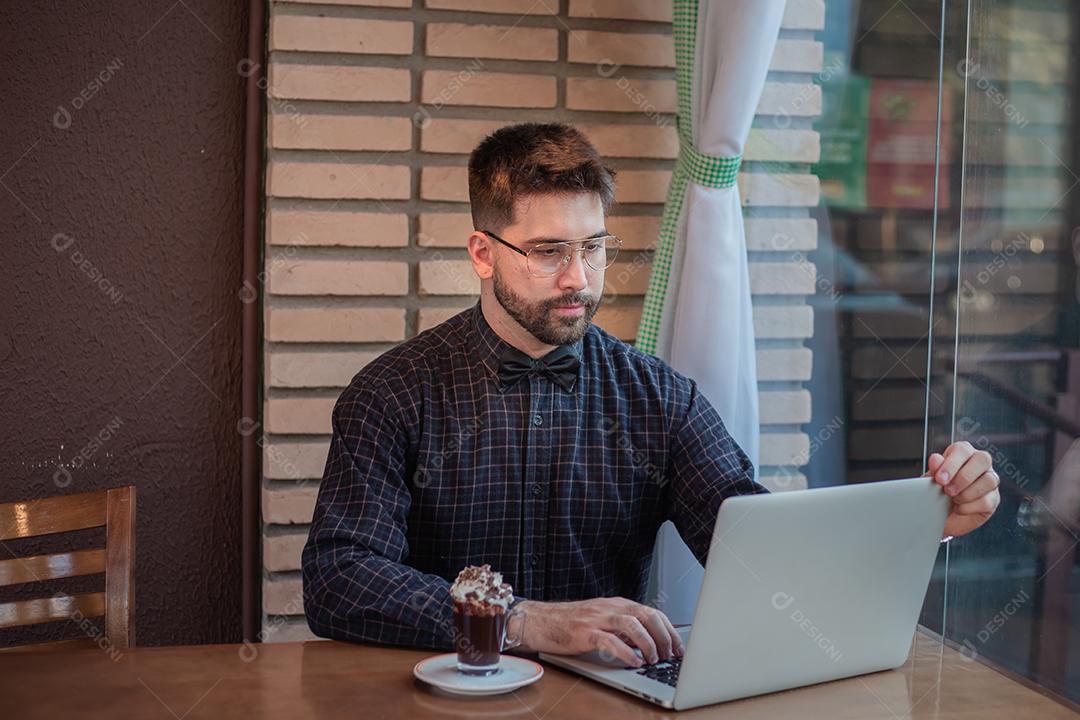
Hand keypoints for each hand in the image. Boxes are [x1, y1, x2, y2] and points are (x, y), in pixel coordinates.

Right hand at [514, 597, 682, 666]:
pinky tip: (634, 662)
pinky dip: (626, 652)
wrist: (538, 620)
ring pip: (632, 624)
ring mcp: (596, 618)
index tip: (679, 646)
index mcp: (616, 604)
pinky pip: (610, 640)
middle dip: (664, 636)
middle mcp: (609, 607)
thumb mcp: (601, 621)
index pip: (651, 612)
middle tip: (671, 655)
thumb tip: (648, 643)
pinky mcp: (584, 632)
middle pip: (647, 615)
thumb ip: (622, 629)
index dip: (669, 629)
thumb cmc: (568, 623)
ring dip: (648, 643)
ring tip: (654, 659)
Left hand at [925, 441, 1000, 537]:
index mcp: (963, 453)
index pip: (963, 449)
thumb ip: (935, 469)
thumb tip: (936, 459)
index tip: (940, 479)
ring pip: (989, 480)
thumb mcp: (931, 480)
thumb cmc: (937, 491)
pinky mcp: (994, 498)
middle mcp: (980, 463)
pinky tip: (959, 508)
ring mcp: (990, 480)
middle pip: (982, 459)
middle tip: (948, 491)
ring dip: (967, 493)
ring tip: (953, 499)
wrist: (941, 515)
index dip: (951, 464)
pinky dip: (970, 507)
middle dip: (963, 477)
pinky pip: (987, 501)